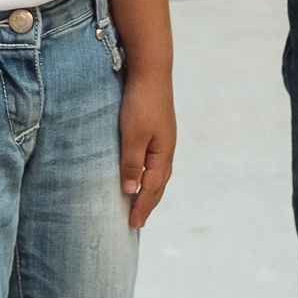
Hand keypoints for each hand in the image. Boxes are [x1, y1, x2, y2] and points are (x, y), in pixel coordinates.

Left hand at [118, 74, 176, 228]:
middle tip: (138, 222)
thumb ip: (131, 163)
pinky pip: (155, 161)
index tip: (134, 225)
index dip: (142, 207)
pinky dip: (150, 174)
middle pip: (159, 184)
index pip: (152, 188)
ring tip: (142, 203)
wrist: (151, 71)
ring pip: (159, 173)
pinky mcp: (159, 130)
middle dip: (148, 204)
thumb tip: (131, 190)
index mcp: (162, 154)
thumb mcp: (132, 136)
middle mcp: (167, 149)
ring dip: (150, 190)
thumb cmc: (140, 103)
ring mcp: (164, 139)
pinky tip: (143, 173)